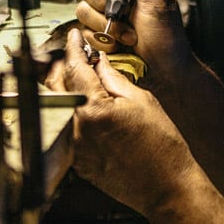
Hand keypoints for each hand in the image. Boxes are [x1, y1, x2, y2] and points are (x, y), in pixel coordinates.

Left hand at [46, 28, 196, 215]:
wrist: (167, 186)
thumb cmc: (162, 146)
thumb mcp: (143, 101)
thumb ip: (116, 78)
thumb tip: (101, 62)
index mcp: (94, 109)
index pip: (75, 68)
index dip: (74, 48)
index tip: (74, 37)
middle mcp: (77, 129)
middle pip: (57, 87)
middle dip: (63, 67)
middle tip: (76, 56)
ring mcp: (75, 148)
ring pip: (59, 109)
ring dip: (66, 90)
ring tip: (82, 80)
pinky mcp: (78, 163)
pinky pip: (67, 130)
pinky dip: (72, 114)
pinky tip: (89, 109)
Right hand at [74, 0, 197, 82]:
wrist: (163, 71)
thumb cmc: (167, 36)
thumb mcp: (158, 0)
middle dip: (101, 0)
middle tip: (121, 11)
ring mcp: (103, 10)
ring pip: (81, 6)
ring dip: (105, 24)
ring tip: (128, 33)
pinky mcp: (96, 30)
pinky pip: (82, 29)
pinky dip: (101, 39)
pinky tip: (120, 43)